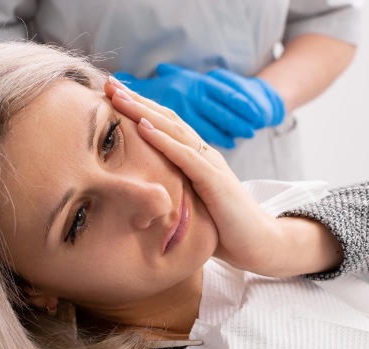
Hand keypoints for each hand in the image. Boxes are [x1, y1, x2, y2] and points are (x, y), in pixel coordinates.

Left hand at [105, 78, 341, 275]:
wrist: (259, 244)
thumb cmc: (225, 231)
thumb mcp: (192, 206)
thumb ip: (173, 193)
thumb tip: (142, 195)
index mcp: (198, 160)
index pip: (166, 127)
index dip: (140, 109)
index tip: (112, 95)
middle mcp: (204, 156)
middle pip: (167, 120)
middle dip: (136, 100)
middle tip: (108, 83)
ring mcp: (211, 166)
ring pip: (173, 130)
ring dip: (143, 112)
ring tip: (118, 96)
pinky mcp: (216, 181)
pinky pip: (185, 156)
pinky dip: (163, 140)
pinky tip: (143, 127)